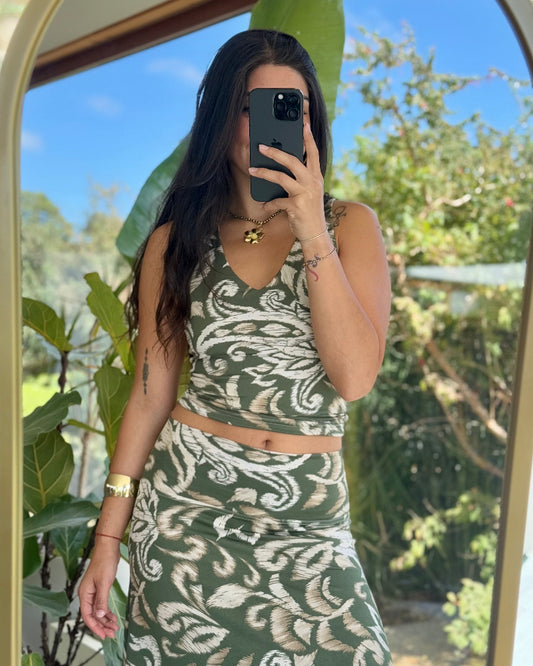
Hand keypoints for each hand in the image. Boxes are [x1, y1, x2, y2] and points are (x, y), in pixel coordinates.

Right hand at [78, 541, 120, 639]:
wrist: (108, 548)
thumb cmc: (104, 562)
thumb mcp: (104, 583)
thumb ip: (101, 600)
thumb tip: (100, 616)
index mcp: (84, 594)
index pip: (87, 616)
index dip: (95, 627)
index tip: (104, 635)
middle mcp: (87, 594)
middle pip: (92, 615)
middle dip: (102, 625)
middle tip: (112, 634)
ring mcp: (93, 591)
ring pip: (98, 611)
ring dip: (105, 620)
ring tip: (115, 627)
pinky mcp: (100, 588)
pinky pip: (102, 604)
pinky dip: (107, 611)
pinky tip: (113, 617)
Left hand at [249, 123, 326, 239]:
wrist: (315, 233)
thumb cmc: (309, 212)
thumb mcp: (309, 192)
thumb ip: (301, 179)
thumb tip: (282, 167)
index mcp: (316, 177)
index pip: (314, 153)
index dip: (309, 138)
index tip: (304, 123)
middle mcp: (312, 182)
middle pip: (292, 161)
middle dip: (275, 152)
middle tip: (260, 147)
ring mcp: (305, 194)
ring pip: (281, 178)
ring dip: (264, 173)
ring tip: (252, 170)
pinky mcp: (296, 206)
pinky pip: (277, 201)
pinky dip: (269, 203)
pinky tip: (264, 205)